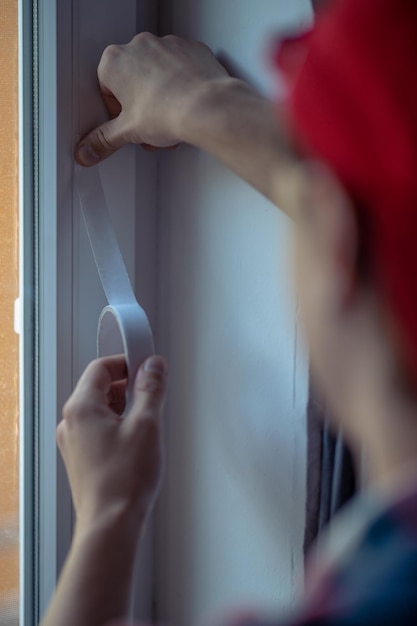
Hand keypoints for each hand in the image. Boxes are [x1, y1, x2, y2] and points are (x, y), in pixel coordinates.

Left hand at [57, 354, 167, 533]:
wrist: (111, 524)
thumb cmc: (124, 480)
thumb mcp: (147, 424)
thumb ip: (151, 389)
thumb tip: (153, 367)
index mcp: (81, 408)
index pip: (101, 367)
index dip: (127, 362)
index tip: (147, 366)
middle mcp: (71, 423)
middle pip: (100, 387)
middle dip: (128, 386)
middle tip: (152, 393)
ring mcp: (74, 442)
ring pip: (101, 409)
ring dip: (125, 407)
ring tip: (148, 423)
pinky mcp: (81, 458)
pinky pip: (99, 429)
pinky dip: (118, 426)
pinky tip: (137, 442)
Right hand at [75, 33, 228, 165]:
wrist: (207, 107)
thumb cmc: (169, 112)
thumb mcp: (128, 133)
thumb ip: (104, 141)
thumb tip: (89, 150)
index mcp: (114, 62)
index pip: (106, 88)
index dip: (117, 111)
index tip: (128, 122)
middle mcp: (139, 46)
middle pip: (132, 79)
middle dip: (140, 105)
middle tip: (150, 124)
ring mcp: (166, 44)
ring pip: (157, 72)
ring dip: (161, 94)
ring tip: (170, 118)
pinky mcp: (190, 48)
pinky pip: (181, 66)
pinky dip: (182, 82)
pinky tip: (185, 102)